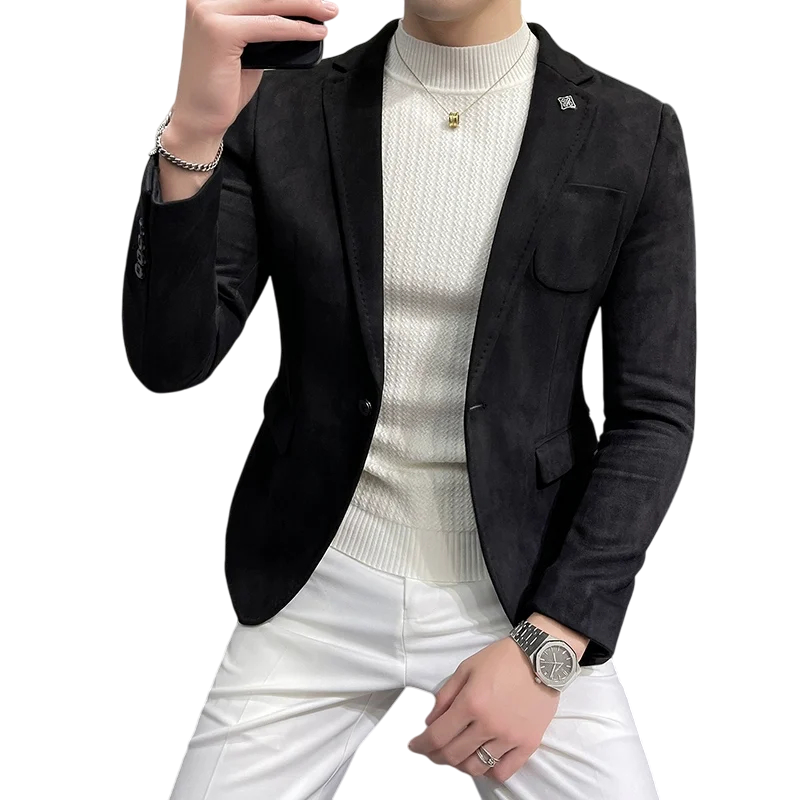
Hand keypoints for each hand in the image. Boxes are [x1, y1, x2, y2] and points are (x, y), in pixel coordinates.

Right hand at [171, 0, 338, 141]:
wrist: (200, 118)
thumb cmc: (221, 86)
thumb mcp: (245, 47)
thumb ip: (261, 27)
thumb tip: (294, 16)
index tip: (312, 0)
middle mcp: (204, 0)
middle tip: (329, 6)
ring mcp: (208, 13)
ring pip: (269, 4)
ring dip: (304, 8)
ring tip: (328, 14)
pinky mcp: (219, 31)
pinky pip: (269, 26)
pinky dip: (295, 29)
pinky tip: (314, 32)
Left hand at [406, 636, 558, 783]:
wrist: (541, 657)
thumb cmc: (503, 659)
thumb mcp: (466, 668)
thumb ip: (445, 696)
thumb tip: (430, 722)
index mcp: (471, 703)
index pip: (437, 736)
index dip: (421, 745)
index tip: (415, 746)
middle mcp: (489, 724)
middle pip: (453, 755)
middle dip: (436, 756)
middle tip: (432, 751)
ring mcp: (509, 737)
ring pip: (476, 767)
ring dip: (460, 764)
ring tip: (457, 754)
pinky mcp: (528, 744)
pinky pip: (504, 771)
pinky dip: (489, 771)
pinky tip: (483, 760)